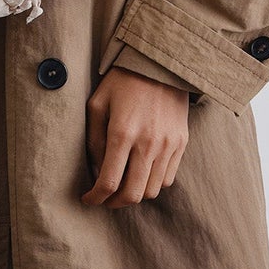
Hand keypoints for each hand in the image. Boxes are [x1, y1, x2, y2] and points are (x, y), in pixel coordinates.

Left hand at [83, 67, 188, 207]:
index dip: (95, 198)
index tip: (88, 199)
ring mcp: (168, 145)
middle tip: (104, 199)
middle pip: (132, 194)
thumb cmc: (123, 82)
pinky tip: (141, 174)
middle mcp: (148, 143)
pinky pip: (168, 178)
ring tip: (123, 186)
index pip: (109, 182)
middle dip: (114, 203)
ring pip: (152, 191)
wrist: (161, 64)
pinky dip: (153, 183)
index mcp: (122, 133)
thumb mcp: (98, 104)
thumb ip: (94, 140)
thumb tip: (96, 172)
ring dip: (134, 195)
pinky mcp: (181, 143)